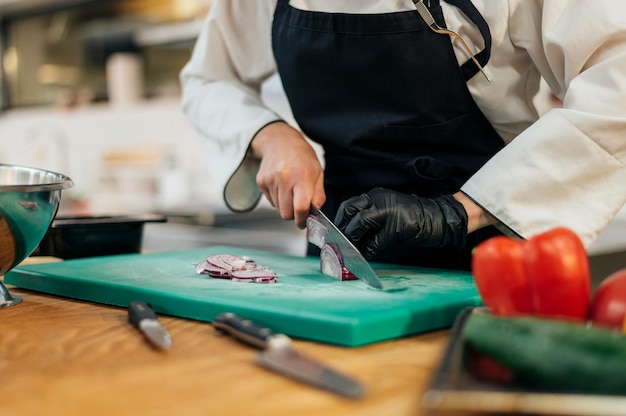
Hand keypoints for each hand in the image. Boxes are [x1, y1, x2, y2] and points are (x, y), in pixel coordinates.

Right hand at [251, 122, 324, 227]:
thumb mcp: (318, 173)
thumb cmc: (302, 157)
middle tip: (299, 207)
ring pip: (277, 209)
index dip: (303, 219)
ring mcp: (270, 179)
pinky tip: (282, 186)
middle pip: (286, 213)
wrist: (281, 141)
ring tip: (290, 191)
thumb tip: (315, 212)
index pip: (300, 207)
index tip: (304, 222)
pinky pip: (270, 201)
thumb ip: (318, 195)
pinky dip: (277, 198)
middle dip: (293, 214)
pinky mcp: (261, 181)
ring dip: (285, 206)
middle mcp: (284, 178)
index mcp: (301, 176)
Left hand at [335, 187, 467, 258]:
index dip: (338, 221)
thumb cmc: (411, 218)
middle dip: (341, 229)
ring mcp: (389, 212)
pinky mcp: (397, 226)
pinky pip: (376, 241)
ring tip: (346, 253)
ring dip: (352, 241)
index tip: (331, 234)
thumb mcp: (387, 212)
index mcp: (375, 196)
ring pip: (360, 224)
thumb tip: (348, 236)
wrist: (438, 218)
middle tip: (335, 244)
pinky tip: (364, 258)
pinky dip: (368, 251)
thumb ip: (369, 219)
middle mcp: (379, 200)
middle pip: (351, 212)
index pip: (349, 206)